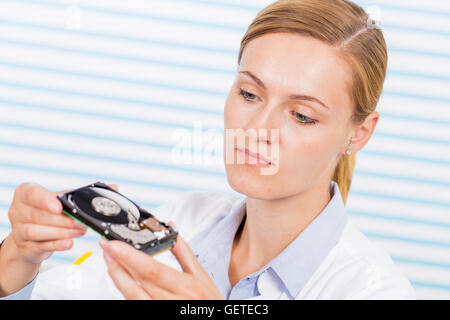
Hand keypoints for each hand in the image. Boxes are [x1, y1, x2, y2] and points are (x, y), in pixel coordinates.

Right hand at [7, 182, 117, 264]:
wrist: (31, 237)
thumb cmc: (48, 213)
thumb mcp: (62, 200)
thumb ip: (84, 194)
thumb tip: (113, 188)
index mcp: (26, 194)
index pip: (31, 193)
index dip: (45, 200)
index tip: (59, 206)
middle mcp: (18, 211)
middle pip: (38, 215)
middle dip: (63, 220)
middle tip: (81, 222)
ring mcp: (19, 230)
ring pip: (36, 231)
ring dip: (61, 232)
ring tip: (79, 231)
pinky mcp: (25, 246)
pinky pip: (40, 246)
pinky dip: (57, 245)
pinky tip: (69, 243)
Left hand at [99, 222, 223, 299]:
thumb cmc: (208, 301)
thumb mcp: (202, 276)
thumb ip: (184, 251)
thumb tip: (171, 228)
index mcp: (188, 287)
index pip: (152, 270)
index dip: (130, 257)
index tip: (115, 245)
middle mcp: (173, 302)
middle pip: (138, 282)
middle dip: (118, 263)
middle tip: (106, 247)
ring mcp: (161, 310)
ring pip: (132, 295)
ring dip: (117, 276)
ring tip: (109, 259)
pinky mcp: (155, 315)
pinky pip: (135, 302)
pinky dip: (126, 289)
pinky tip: (121, 277)